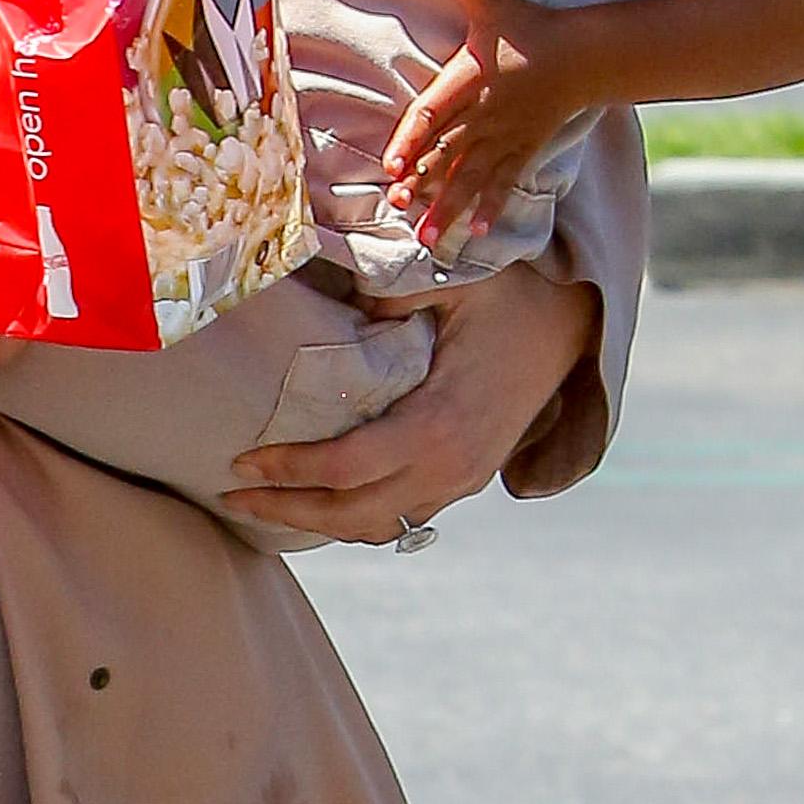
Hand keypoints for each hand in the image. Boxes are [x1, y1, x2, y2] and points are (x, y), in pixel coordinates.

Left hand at [223, 266, 594, 542]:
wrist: (573, 327)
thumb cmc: (512, 295)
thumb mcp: (454, 278)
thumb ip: (393, 291)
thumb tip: (337, 304)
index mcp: (440, 423)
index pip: (348, 466)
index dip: (291, 470)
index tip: (242, 462)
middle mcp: (451, 466)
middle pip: (352, 512)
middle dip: (286, 509)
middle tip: (230, 496)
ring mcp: (461, 480)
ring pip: (376, 525)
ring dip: (316, 521)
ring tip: (261, 506)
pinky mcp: (465, 479)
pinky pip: (402, 517)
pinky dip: (353, 517)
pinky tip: (316, 502)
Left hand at [381, 0, 589, 253]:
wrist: (583, 53)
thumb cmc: (529, 27)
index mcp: (470, 80)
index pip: (433, 113)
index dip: (413, 139)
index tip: (393, 164)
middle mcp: (485, 114)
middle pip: (448, 154)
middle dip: (423, 184)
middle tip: (399, 210)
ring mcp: (506, 135)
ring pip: (473, 177)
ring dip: (450, 208)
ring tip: (430, 239)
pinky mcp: (524, 147)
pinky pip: (506, 181)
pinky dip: (493, 206)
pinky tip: (480, 231)